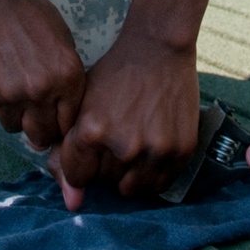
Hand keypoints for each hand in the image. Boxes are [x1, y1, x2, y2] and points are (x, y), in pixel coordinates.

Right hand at [0, 0, 85, 153]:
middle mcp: (41, 90)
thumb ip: (64, 77)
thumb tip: (62, 113)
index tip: (55, 123)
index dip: (62, 125)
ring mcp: (11, 95)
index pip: (70, 123)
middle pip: (42, 136)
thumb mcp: (62, 39)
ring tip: (10, 87)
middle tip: (33, 117)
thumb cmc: (28, 11)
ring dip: (14, 115)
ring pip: (14, 127)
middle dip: (39, 130)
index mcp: (67, 76)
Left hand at [57, 29, 200, 199]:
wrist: (159, 47)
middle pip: (106, 183)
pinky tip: (152, 148)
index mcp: (92, 131)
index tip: (92, 148)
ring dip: (131, 174)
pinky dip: (154, 174)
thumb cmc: (116, 73)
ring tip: (135, 144)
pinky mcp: (181, 150)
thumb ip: (69, 149)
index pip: (78, 176)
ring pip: (133, 189)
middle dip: (107, 166)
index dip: (83, 162)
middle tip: (118, 137)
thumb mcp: (83, 102)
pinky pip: (161, 184)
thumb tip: (71, 202)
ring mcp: (154, 150)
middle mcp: (123, 146)